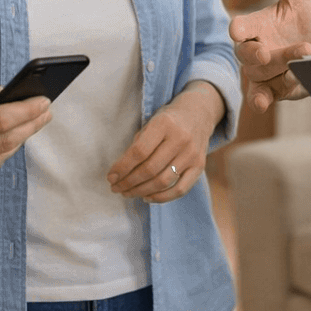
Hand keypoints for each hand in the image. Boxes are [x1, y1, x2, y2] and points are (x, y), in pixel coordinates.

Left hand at [107, 82, 223, 203]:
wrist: (199, 112)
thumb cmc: (168, 120)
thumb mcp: (151, 122)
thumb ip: (138, 144)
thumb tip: (120, 173)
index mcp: (164, 124)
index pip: (139, 151)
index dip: (122, 167)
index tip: (110, 177)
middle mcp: (180, 139)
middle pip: (150, 169)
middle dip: (129, 182)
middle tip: (116, 188)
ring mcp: (192, 154)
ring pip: (163, 182)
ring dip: (141, 191)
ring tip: (127, 193)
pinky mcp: (200, 166)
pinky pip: (180, 189)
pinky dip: (161, 198)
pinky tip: (147, 197)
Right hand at [228, 0, 310, 111]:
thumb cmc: (306, 20)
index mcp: (256, 26)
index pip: (240, 28)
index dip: (238, 29)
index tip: (239, 30)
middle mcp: (255, 50)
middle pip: (246, 54)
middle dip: (255, 54)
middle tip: (267, 53)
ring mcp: (263, 72)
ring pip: (260, 74)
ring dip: (280, 68)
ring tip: (305, 57)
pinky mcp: (273, 90)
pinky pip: (262, 95)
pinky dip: (261, 99)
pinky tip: (263, 103)